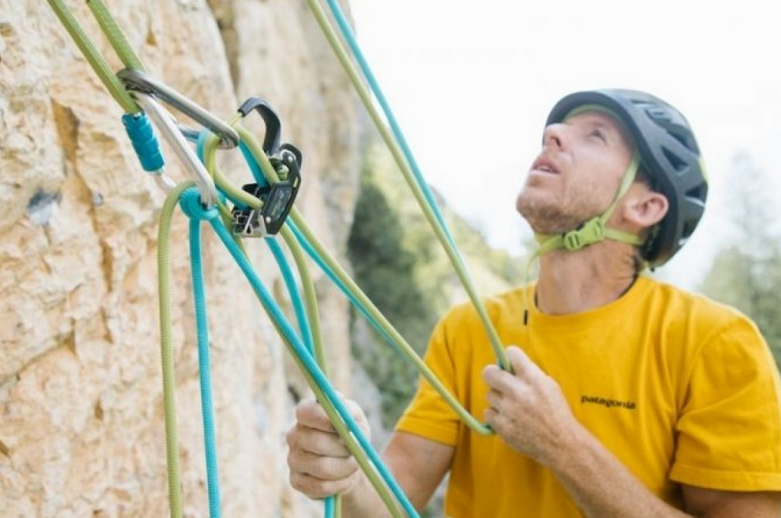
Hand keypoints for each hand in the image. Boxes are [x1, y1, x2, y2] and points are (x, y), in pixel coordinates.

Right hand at [286, 397, 369, 498]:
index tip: (344, 425)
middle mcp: (294, 435)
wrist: (352, 465)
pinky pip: (319, 486)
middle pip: (316, 442)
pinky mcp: (296, 481)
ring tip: (353, 465)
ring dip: (345, 468)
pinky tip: (344, 479)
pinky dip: (339, 484)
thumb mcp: (356, 419)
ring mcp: (292, 459)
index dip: (325, 419)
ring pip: (321, 467)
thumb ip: (348, 410)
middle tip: (357, 451)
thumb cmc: (353, 435)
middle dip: (343, 449)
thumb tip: (338, 400)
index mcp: (306, 414)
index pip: (305, 412)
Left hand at [482, 346, 578, 464]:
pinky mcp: (503, 426)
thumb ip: (530, 374)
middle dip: (493, 375)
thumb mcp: (550, 386)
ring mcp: (509, 410)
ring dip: (498, 398)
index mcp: (534, 379)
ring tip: (511, 406)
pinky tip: (508, 418)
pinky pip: (488, 412)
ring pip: (489, 394)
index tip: (509, 363)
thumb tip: (510, 365)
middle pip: (490, 373)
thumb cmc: (556, 413)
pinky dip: (496, 415)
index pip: (511, 354)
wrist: (561, 444)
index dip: (509, 357)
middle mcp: (520, 392)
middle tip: (498, 380)